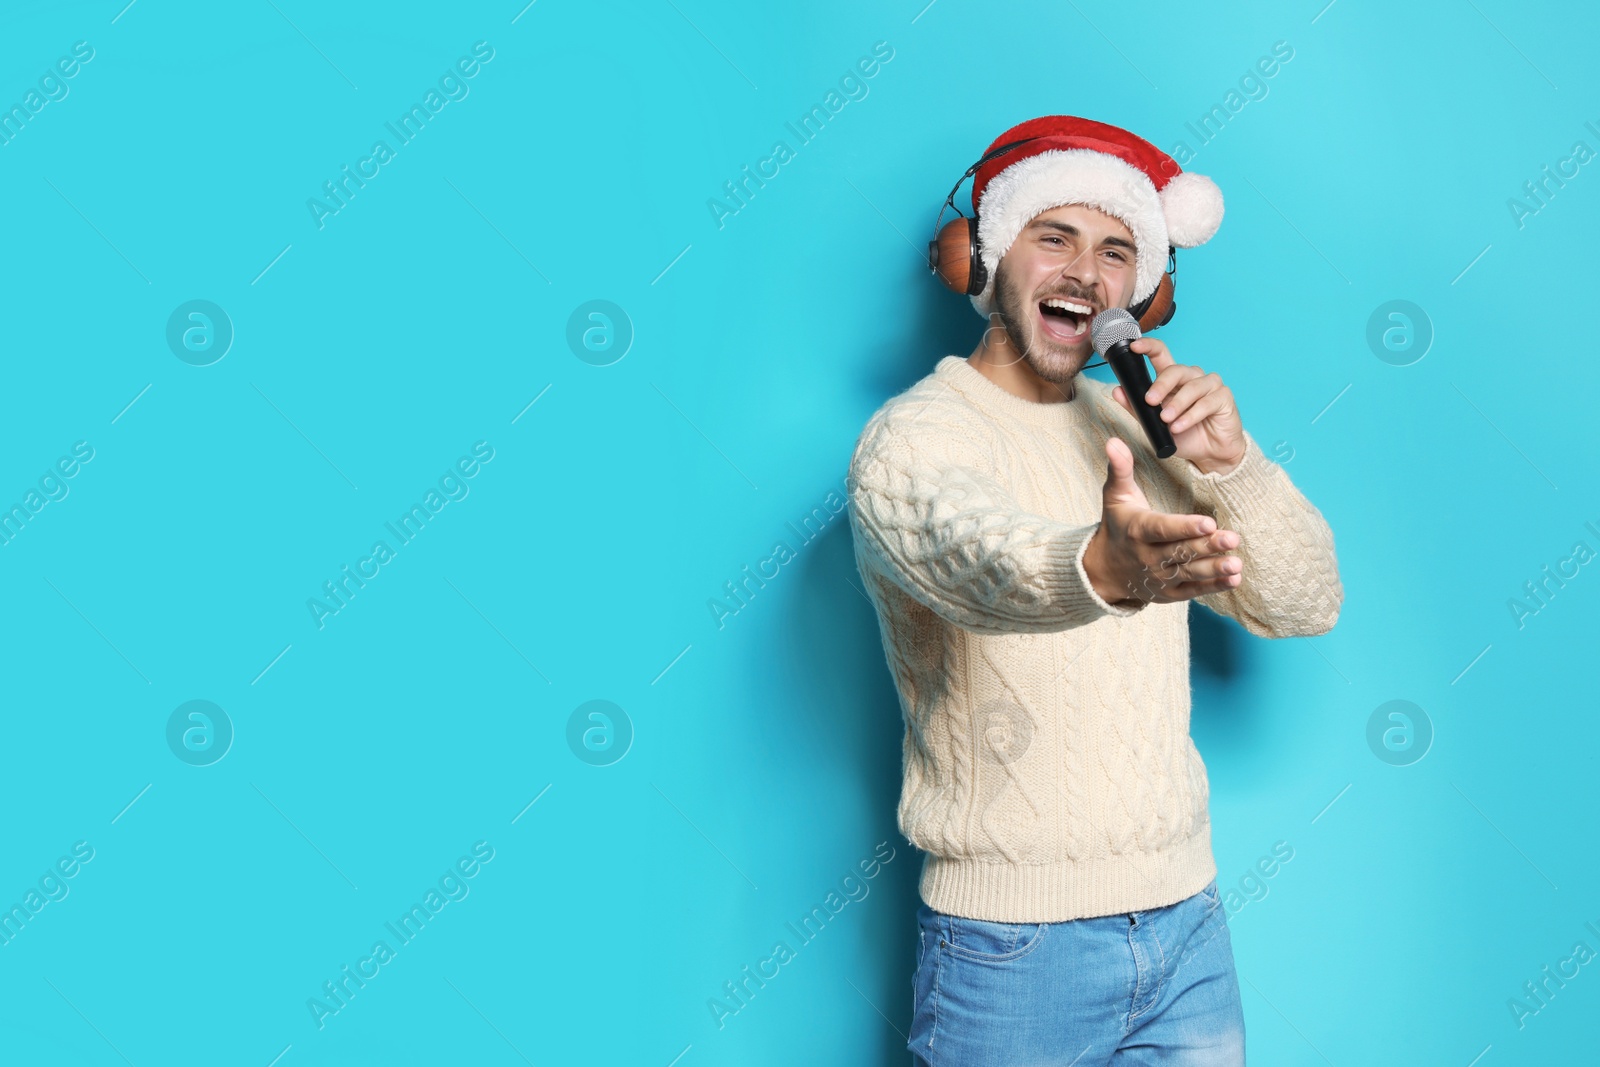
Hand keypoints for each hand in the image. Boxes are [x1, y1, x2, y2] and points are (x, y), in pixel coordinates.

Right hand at [1083, 436, 1242, 605]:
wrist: (1104, 569)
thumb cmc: (1118, 526)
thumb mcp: (1115, 496)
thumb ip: (1120, 469)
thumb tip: (1114, 441)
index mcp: (1138, 530)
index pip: (1163, 529)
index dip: (1185, 527)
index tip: (1208, 522)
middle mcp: (1149, 557)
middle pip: (1181, 551)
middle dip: (1207, 546)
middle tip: (1233, 538)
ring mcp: (1160, 577)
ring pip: (1190, 573)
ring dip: (1214, 569)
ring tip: (1236, 564)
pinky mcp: (1169, 592)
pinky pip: (1193, 590)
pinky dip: (1214, 586)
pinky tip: (1234, 579)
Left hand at [1110, 338, 1245, 475]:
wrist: (1209, 453)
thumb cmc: (1184, 434)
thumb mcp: (1155, 424)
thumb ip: (1137, 408)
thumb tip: (1117, 391)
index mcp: (1173, 379)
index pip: (1161, 354)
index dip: (1148, 347)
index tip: (1134, 347)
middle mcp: (1192, 377)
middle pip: (1176, 370)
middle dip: (1161, 385)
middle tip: (1150, 401)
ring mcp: (1210, 385)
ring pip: (1192, 386)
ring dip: (1177, 404)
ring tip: (1166, 420)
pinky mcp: (1224, 397)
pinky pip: (1206, 402)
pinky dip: (1191, 416)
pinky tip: (1180, 426)